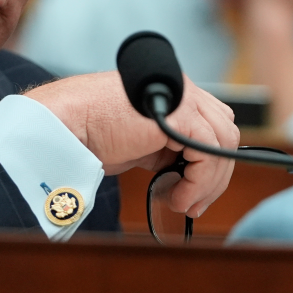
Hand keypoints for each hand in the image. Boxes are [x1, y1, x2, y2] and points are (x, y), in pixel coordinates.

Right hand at [25, 72, 238, 216]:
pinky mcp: (180, 115)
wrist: (66, 124)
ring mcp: (183, 98)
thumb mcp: (139, 139)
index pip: (214, 124)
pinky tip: (175, 195)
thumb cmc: (90, 131)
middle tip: (192, 203)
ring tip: (181, 201)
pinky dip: (199, 182)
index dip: (211, 162)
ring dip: (208, 183)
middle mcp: (183, 89)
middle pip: (226, 132)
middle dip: (215, 175)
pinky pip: (209, 154)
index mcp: (173, 90)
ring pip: (224, 144)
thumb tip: (187, 175)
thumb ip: (165, 146)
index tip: (195, 194)